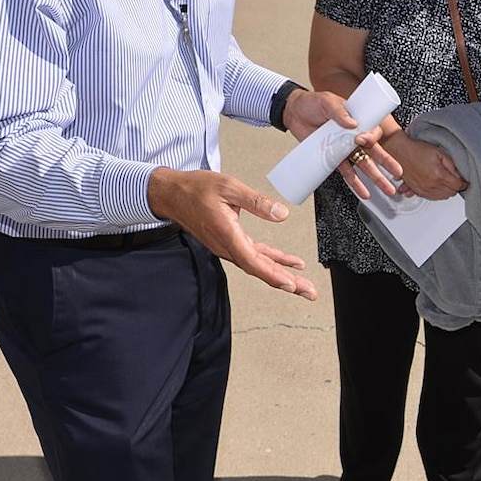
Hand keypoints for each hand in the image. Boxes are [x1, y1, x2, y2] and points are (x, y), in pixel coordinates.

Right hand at [148, 168, 318, 299]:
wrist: (172, 195)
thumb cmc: (195, 189)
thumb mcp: (228, 187)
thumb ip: (256, 201)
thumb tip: (281, 214)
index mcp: (227, 234)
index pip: (252, 261)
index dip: (272, 274)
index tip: (290, 284)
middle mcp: (227, 246)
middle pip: (260, 270)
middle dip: (287, 283)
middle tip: (309, 293)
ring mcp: (228, 247)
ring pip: (258, 266)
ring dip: (281, 275)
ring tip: (303, 285)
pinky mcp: (229, 242)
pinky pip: (254, 256)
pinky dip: (272, 260)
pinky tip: (288, 264)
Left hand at [283, 89, 399, 199]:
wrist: (294, 112)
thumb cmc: (313, 103)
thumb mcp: (327, 101)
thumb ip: (339, 111)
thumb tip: (351, 123)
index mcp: (358, 121)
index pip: (372, 132)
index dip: (371, 138)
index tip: (363, 139)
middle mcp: (354, 137)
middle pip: (375, 152)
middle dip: (387, 164)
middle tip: (397, 174)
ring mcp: (345, 149)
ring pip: (364, 165)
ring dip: (375, 178)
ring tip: (387, 189)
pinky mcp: (334, 159)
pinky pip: (347, 173)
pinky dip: (356, 183)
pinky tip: (364, 192)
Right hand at [387, 134, 467, 199]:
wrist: (400, 151)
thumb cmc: (417, 149)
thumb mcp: (439, 152)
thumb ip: (451, 165)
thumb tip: (459, 175)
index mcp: (438, 176)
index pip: (457, 186)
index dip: (464, 183)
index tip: (465, 180)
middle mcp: (430, 185)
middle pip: (451, 193)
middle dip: (456, 187)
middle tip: (457, 180)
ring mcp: (423, 189)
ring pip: (442, 197)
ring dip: (447, 191)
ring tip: (448, 183)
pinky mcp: (416, 190)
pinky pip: (431, 198)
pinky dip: (437, 194)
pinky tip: (438, 188)